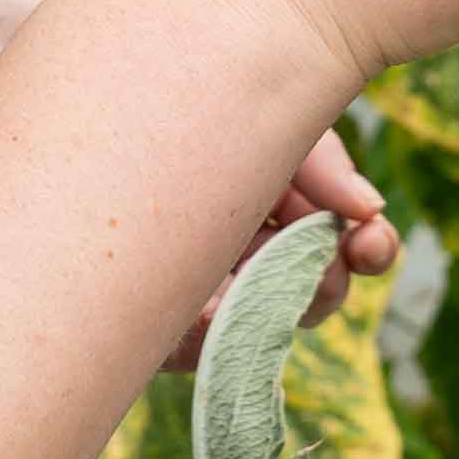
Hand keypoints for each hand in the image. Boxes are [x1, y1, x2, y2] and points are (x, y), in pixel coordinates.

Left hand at [174, 130, 395, 370]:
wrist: (88, 113)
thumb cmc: (184, 107)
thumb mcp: (266, 115)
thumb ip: (322, 163)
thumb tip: (370, 212)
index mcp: (283, 206)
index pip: (345, 241)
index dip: (370, 247)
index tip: (370, 239)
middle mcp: (253, 254)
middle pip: (315, 291)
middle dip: (324, 276)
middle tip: (309, 259)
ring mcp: (210, 295)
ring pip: (266, 323)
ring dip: (267, 296)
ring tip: (246, 266)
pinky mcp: (163, 333)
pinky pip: (203, 351)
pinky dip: (213, 329)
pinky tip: (206, 303)